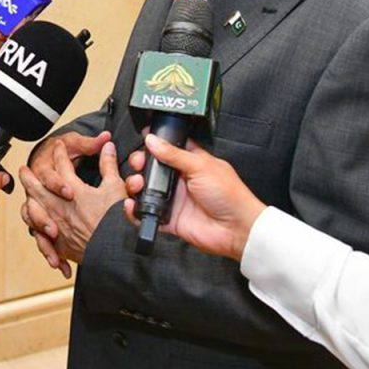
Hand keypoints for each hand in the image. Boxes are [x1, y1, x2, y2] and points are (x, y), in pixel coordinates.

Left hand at [18, 138, 126, 269]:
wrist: (115, 251)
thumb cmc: (115, 219)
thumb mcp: (115, 187)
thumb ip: (108, 164)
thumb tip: (107, 145)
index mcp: (73, 189)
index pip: (62, 164)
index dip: (60, 152)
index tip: (57, 145)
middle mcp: (59, 206)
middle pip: (36, 186)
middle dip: (28, 175)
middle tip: (23, 169)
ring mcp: (56, 225)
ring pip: (33, 210)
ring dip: (28, 200)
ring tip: (25, 196)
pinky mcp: (58, 244)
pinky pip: (40, 236)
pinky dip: (37, 230)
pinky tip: (35, 225)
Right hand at [121, 135, 263, 261]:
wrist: (237, 228)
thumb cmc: (230, 195)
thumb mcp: (201, 166)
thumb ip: (174, 153)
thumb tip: (153, 140)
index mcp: (191, 162)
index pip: (168, 148)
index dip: (154, 144)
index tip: (143, 140)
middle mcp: (180, 180)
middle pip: (151, 168)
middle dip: (140, 164)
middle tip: (138, 164)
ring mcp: (174, 199)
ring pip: (145, 190)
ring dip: (135, 185)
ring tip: (137, 184)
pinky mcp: (169, 219)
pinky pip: (147, 214)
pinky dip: (135, 211)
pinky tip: (132, 205)